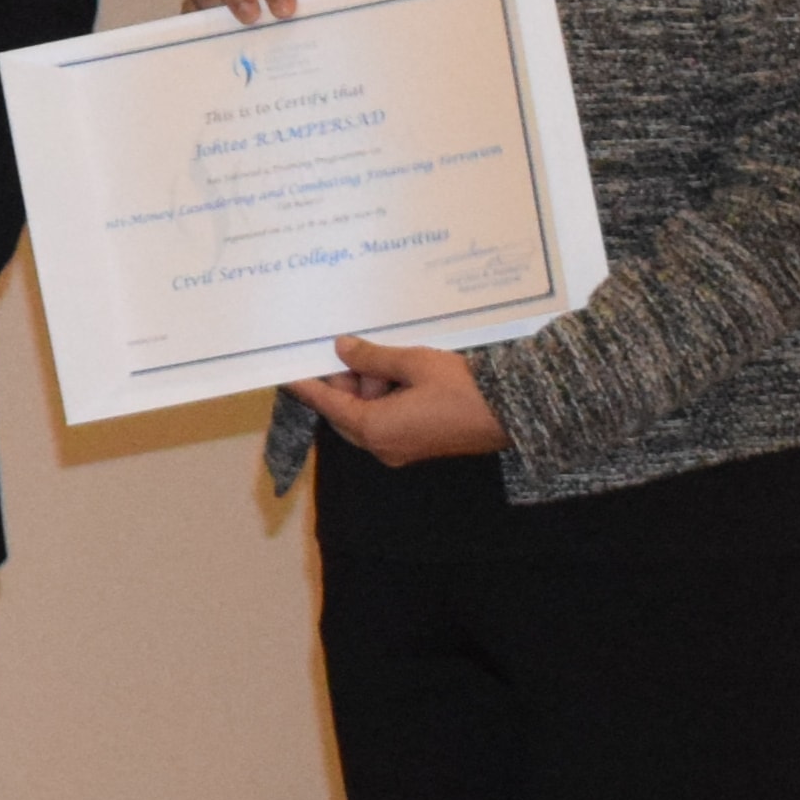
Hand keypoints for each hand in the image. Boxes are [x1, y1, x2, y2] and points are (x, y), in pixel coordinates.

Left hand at [282, 332, 504, 464]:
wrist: (513, 413)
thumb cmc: (462, 388)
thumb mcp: (413, 363)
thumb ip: (372, 357)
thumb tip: (342, 349)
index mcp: (374, 429)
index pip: (328, 405)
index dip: (307, 386)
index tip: (285, 374)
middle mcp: (382, 447)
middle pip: (345, 414)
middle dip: (344, 385)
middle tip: (350, 355)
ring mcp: (400, 451)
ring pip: (366, 419)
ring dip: (367, 391)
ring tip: (384, 362)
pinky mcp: (417, 447)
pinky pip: (386, 424)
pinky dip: (384, 401)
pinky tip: (397, 377)